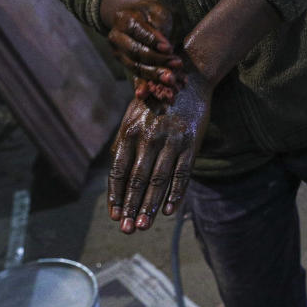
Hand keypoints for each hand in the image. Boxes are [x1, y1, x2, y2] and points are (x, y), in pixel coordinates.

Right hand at [108, 0, 185, 99]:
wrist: (135, 17)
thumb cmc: (151, 14)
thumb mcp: (158, 11)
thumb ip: (159, 24)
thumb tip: (163, 46)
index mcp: (124, 19)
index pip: (138, 31)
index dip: (153, 40)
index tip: (169, 48)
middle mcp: (116, 37)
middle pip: (136, 52)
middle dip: (157, 61)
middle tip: (176, 66)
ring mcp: (119, 53)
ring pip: (135, 67)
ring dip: (154, 76)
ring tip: (172, 81)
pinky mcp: (125, 65)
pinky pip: (134, 77)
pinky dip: (141, 87)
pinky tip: (144, 95)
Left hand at [108, 68, 212, 233]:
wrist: (188, 77)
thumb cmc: (158, 99)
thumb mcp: (134, 115)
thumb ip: (124, 142)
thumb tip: (117, 173)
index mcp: (130, 131)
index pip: (118, 171)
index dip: (116, 195)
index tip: (114, 215)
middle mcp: (149, 136)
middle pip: (137, 179)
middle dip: (131, 207)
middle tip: (127, 229)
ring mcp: (171, 140)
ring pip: (159, 179)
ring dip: (150, 205)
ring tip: (144, 225)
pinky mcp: (191, 142)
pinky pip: (183, 172)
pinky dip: (176, 193)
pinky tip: (170, 210)